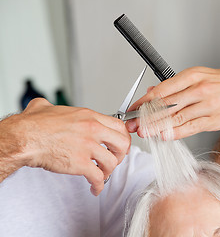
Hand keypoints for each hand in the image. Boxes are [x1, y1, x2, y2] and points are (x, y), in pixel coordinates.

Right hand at [2, 98, 129, 195]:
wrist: (24, 138)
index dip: (122, 137)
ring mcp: (88, 147)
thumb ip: (51, 106)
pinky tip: (94, 187)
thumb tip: (45, 106)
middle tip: (114, 159)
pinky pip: (98, 177)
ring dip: (108, 171)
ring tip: (102, 174)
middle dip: (120, 154)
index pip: (119, 126)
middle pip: (122, 143)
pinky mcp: (80, 163)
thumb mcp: (46, 107)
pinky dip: (98, 185)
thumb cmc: (33, 125)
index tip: (119, 144)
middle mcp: (93, 130)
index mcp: (89, 117)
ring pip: (112, 162)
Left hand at [126, 67, 219, 138]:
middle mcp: (200, 89)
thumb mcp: (197, 76)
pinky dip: (177, 132)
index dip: (145, 101)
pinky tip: (165, 135)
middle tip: (134, 124)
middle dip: (147, 116)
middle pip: (168, 105)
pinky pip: (191, 127)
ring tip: (145, 132)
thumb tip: (151, 92)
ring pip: (178, 117)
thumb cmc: (218, 83)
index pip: (163, 90)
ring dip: (159, 126)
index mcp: (192, 76)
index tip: (133, 109)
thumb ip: (173, 85)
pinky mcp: (213, 120)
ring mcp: (207, 105)